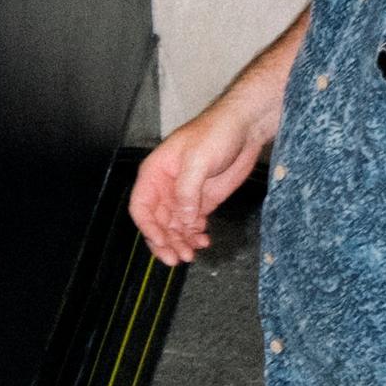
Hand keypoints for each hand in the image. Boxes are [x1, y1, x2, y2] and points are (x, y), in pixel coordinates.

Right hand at [132, 83, 273, 264]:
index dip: (148, 227)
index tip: (161, 242)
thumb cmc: (216, 132)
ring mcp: (184, 196)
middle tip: (177, 258)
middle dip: (165, 242)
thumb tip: (182, 220)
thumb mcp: (197, 160)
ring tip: (191, 254)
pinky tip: (203, 241)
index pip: (141, 207)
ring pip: (174, 228)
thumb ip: (186, 192)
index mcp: (155, 174)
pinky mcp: (202, 202)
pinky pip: (192, 225)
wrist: (245, 127)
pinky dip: (195, 236)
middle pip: (156, 223)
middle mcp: (165, 188)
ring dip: (180, 243)